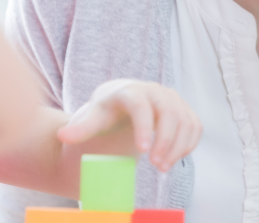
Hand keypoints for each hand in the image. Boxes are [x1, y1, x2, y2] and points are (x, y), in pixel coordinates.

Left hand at [57, 80, 200, 172]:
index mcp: (130, 91)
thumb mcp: (91, 119)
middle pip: (169, 112)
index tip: (143, 151)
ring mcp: (172, 99)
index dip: (145, 127)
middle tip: (156, 166)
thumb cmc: (104, 113)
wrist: (120, 106)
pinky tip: (174, 158)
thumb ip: (80, 128)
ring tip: (163, 167)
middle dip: (166, 141)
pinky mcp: (184, 110)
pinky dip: (188, 144)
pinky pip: (194, 126)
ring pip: (185, 120)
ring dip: (178, 146)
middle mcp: (155, 91)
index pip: (141, 105)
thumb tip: (64, 135)